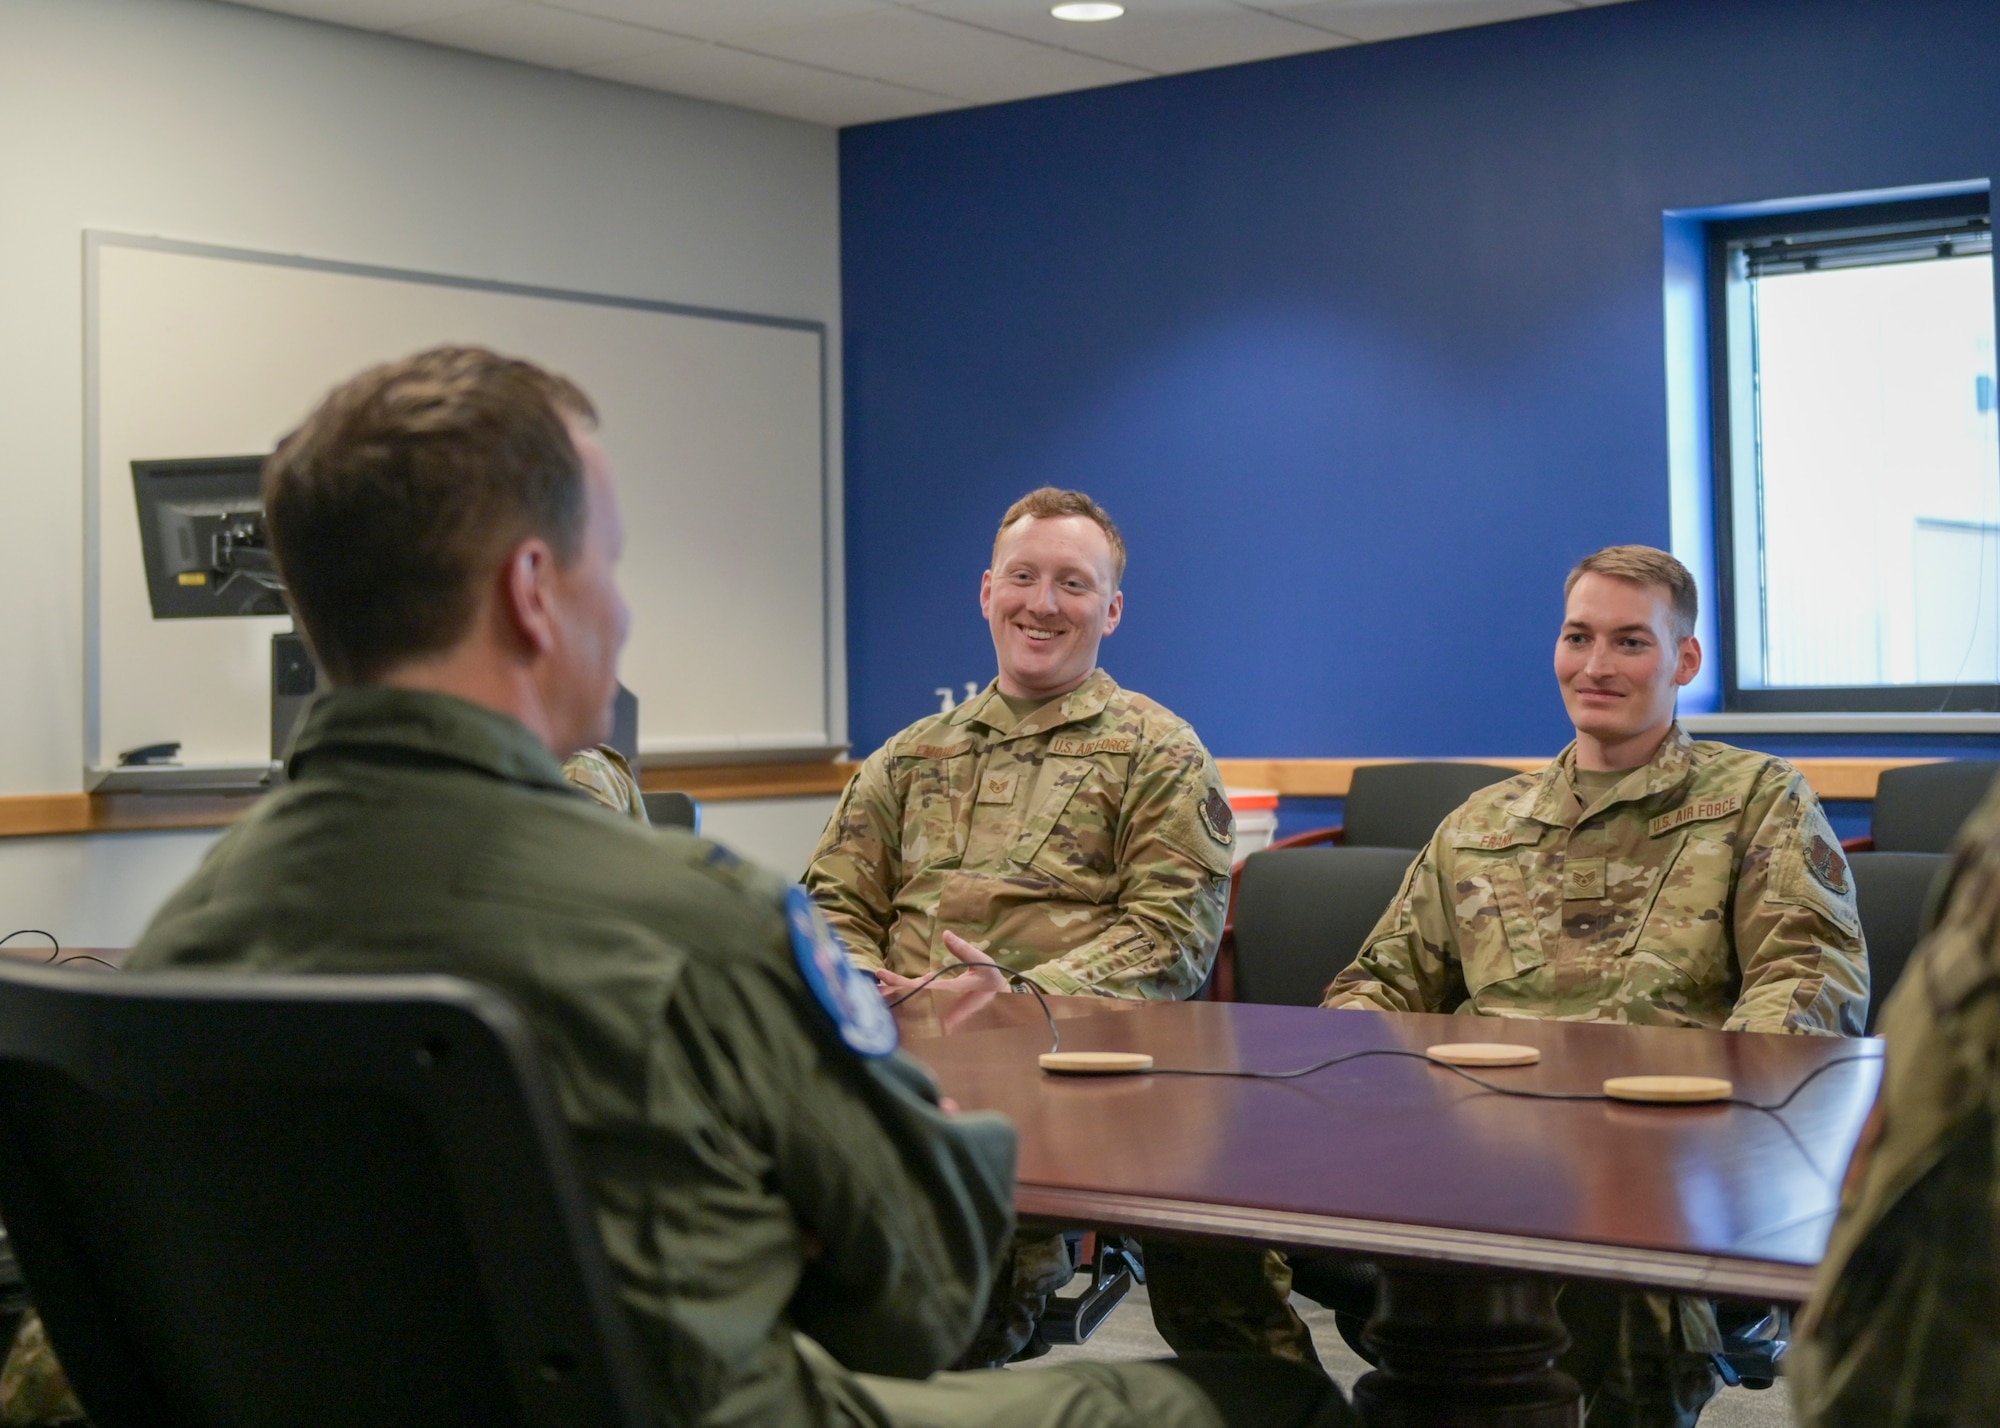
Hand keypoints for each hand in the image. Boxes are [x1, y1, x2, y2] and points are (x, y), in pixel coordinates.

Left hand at [873, 931, 1010, 1031]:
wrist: (999, 999)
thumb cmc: (991, 980)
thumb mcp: (981, 962)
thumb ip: (963, 949)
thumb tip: (945, 933)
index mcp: (945, 991)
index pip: (916, 987)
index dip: (897, 981)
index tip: (881, 974)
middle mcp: (938, 999)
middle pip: (907, 995)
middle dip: (888, 990)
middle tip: (868, 983)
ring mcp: (937, 1001)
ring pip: (911, 998)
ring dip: (893, 992)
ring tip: (874, 985)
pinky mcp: (938, 999)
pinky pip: (918, 996)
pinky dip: (905, 991)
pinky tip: (893, 986)